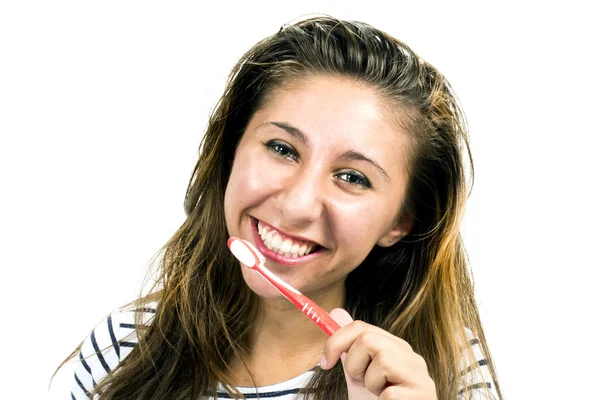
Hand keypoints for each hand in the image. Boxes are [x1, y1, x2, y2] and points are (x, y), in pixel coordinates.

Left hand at [320, 308, 436, 399]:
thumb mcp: (359, 371)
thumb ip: (349, 345)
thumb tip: (336, 310)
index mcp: (394, 346)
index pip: (361, 328)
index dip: (336, 342)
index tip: (325, 363)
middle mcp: (410, 355)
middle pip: (368, 339)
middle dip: (354, 365)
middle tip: (361, 383)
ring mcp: (420, 374)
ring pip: (382, 360)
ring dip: (370, 383)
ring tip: (378, 394)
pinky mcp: (424, 393)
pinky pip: (390, 393)